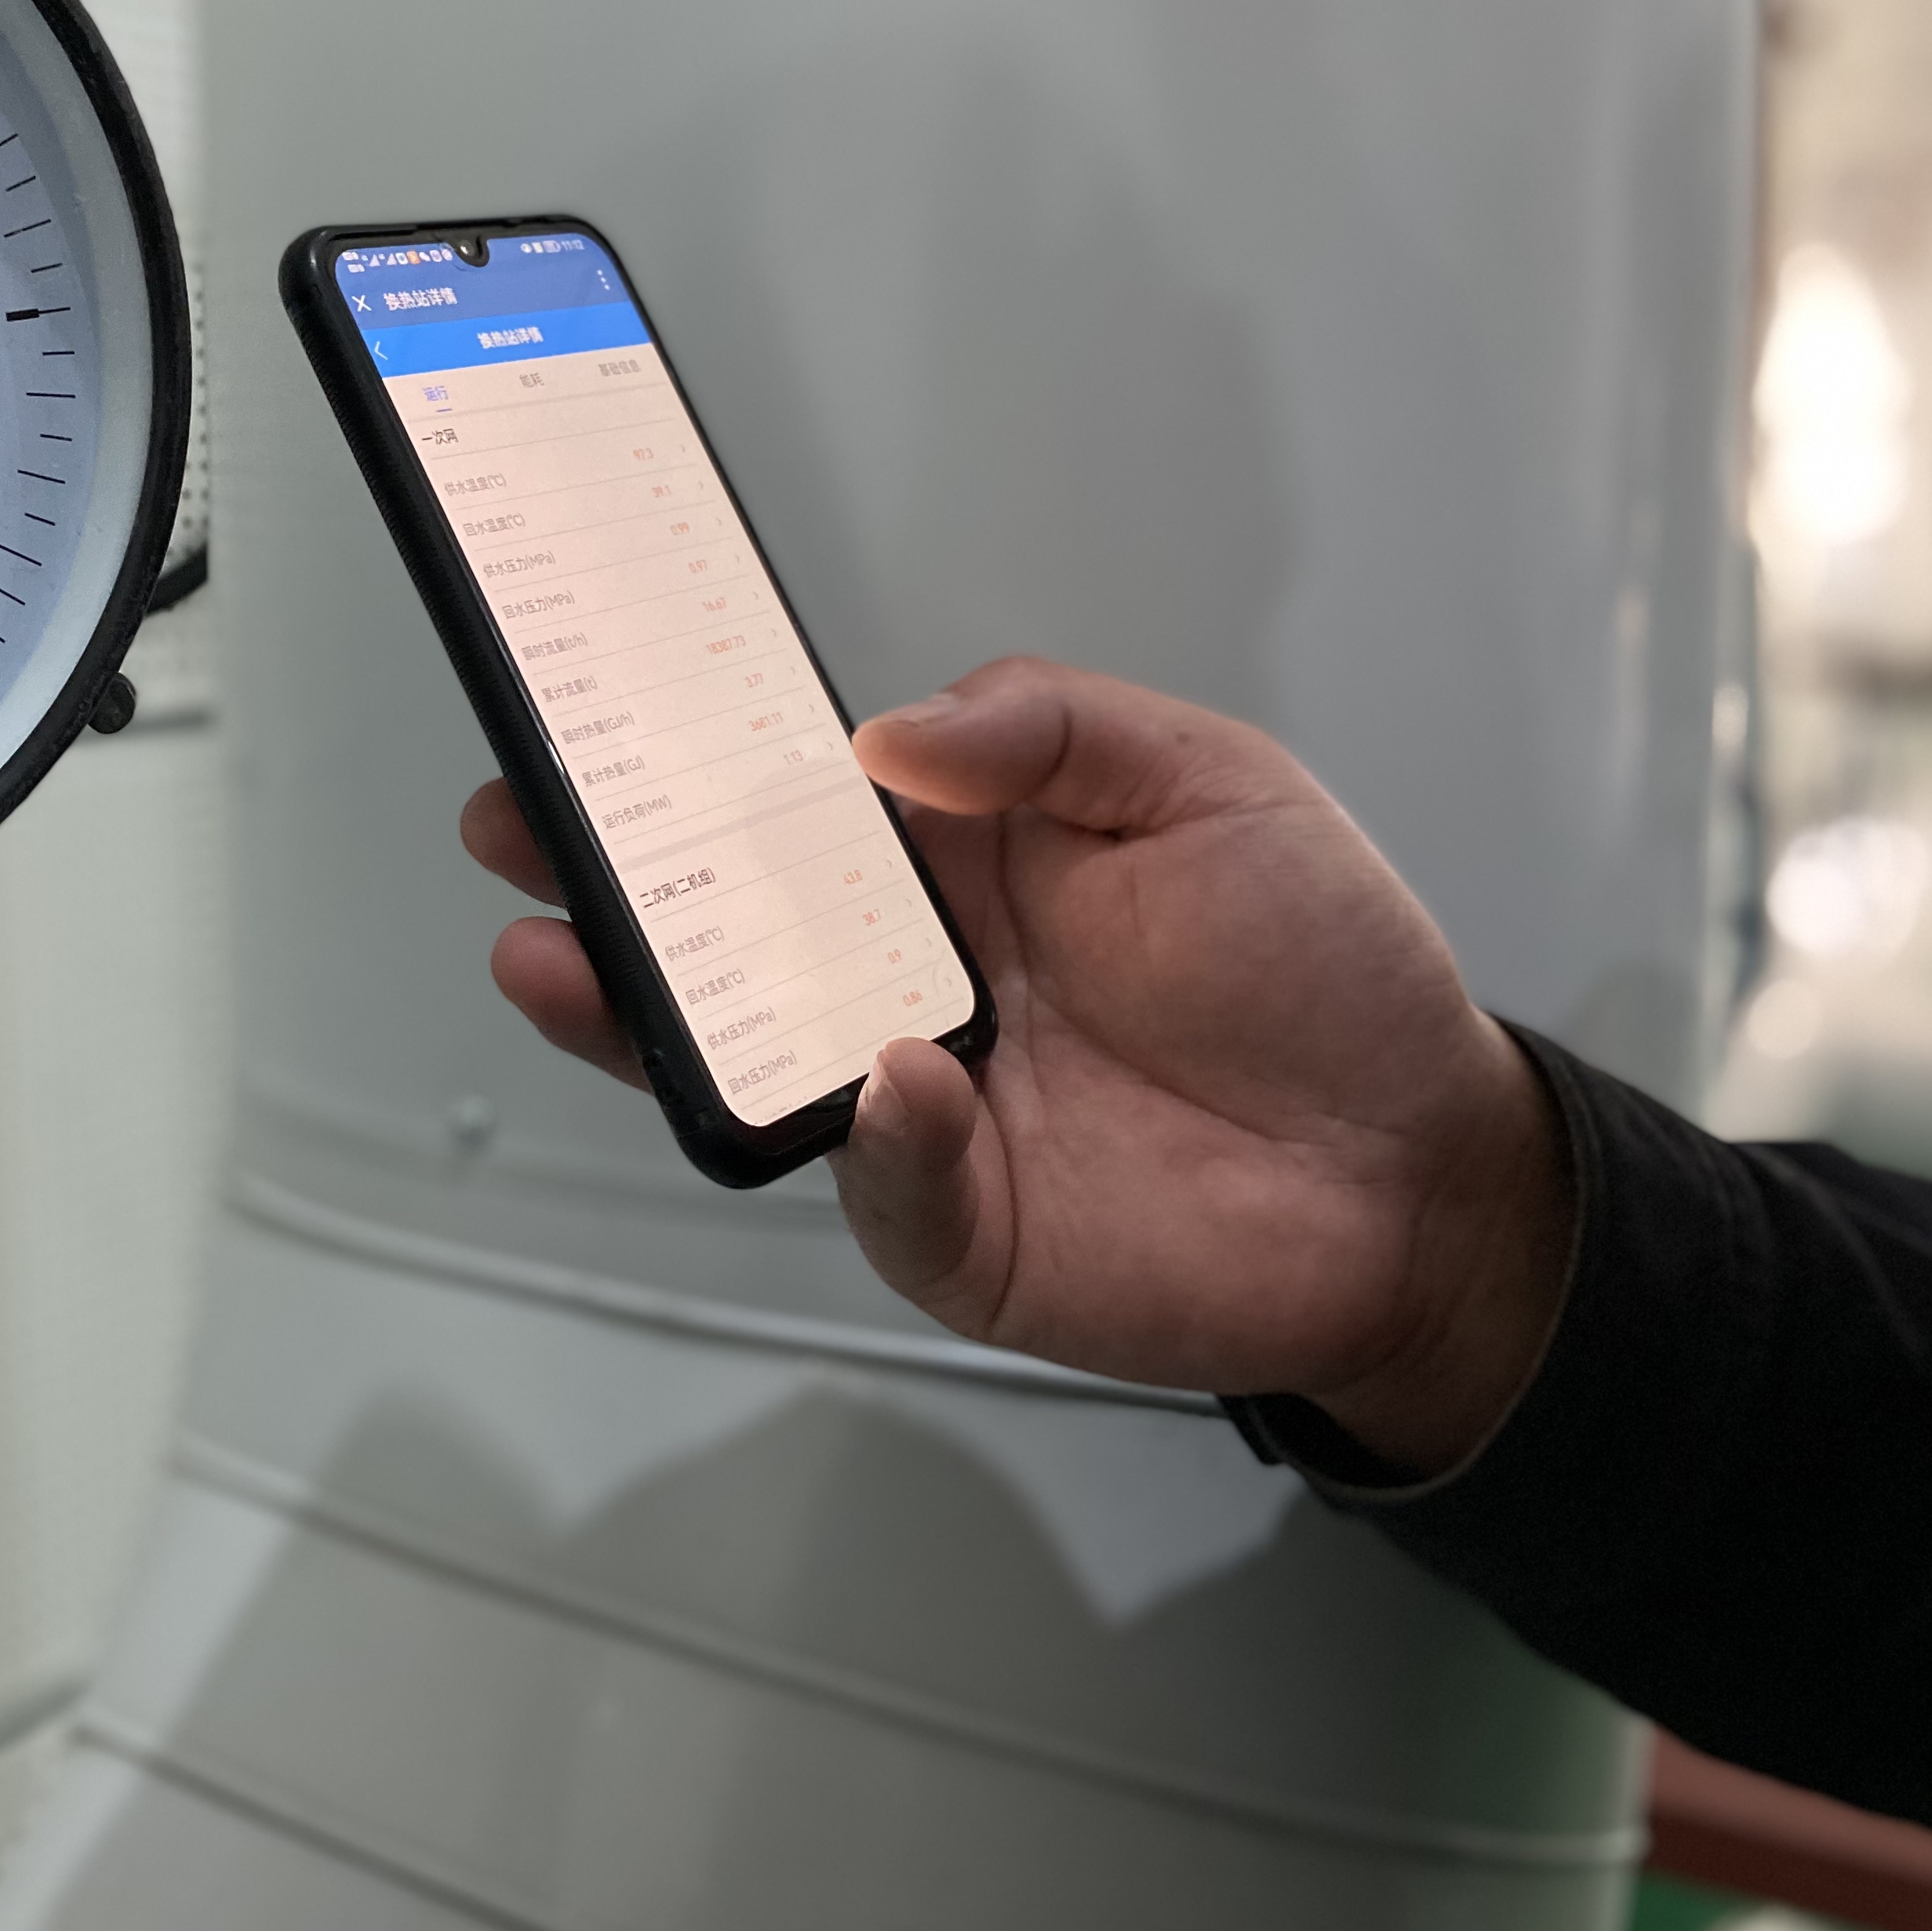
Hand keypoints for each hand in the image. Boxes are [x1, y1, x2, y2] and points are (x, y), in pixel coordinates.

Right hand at [460, 656, 1571, 1473]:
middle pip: (720, 927)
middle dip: (601, 878)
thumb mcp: (1206, 783)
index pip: (785, 798)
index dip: (685, 757)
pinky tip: (887, 1081)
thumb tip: (891, 738)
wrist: (1420, 1172)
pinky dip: (872, 1134)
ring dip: (640, 1015)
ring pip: (744, 1060)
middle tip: (511, 826)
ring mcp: (914, 1103)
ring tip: (562, 959)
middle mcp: (906, 977)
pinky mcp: (954, 1220)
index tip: (590, 709)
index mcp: (954, 861)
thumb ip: (1049, 729)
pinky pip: (876, 1181)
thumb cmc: (1324, 970)